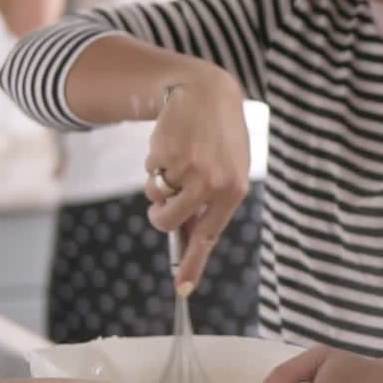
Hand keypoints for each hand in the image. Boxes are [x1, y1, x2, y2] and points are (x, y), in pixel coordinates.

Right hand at [142, 71, 248, 288]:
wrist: (207, 93)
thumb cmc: (219, 138)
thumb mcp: (227, 170)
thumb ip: (209, 203)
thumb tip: (184, 239)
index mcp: (234, 191)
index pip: (208, 236)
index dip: (193, 264)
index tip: (182, 289)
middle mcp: (212, 183)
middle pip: (168, 222)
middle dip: (159, 216)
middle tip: (163, 202)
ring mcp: (187, 169)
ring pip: (155, 199)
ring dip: (156, 187)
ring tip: (176, 162)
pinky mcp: (165, 153)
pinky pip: (148, 173)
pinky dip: (154, 163)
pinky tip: (173, 144)